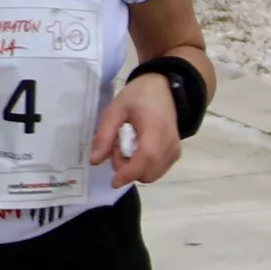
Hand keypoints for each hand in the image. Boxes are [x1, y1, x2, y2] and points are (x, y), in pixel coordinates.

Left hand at [93, 70, 182, 186]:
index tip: (113, 180)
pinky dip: (143, 167)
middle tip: (117, 148)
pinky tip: (137, 151)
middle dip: (127, 169)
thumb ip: (104, 135)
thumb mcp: (115, 110)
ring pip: (152, 175)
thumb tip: (95, 161)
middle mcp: (169, 143)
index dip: (129, 172)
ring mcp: (175, 150)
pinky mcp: (175, 154)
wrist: (164, 88)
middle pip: (148, 172)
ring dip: (135, 169)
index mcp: (155, 128)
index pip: (146, 158)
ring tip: (127, 148)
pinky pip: (157, 170)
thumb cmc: (138, 96)